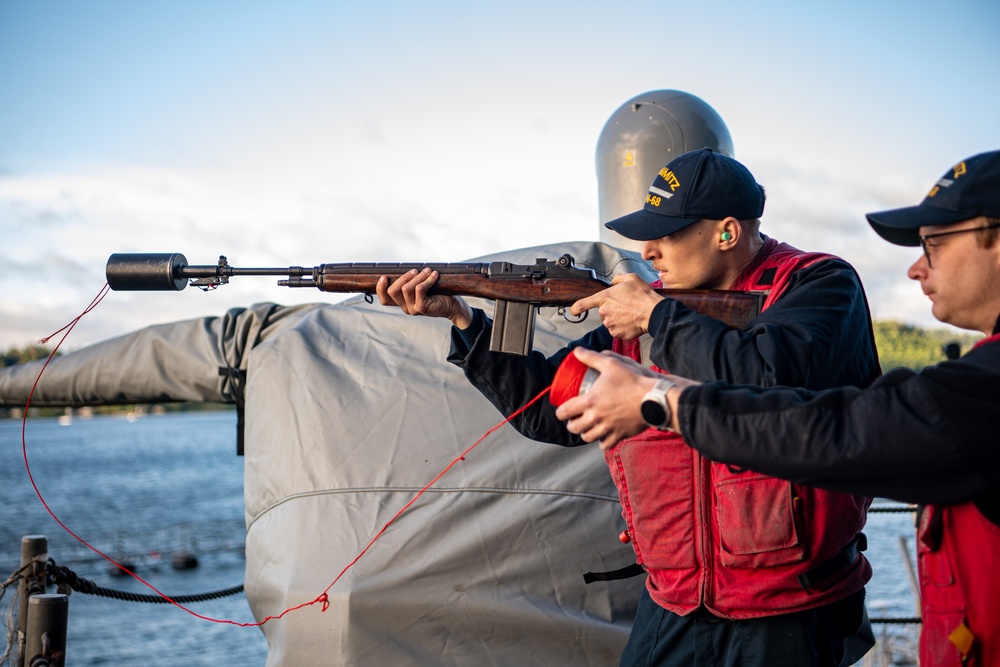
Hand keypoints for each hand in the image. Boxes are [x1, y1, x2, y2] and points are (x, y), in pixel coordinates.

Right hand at [376, 268, 473, 328]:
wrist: (453, 306)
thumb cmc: (438, 294)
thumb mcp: (421, 287)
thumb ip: (412, 281)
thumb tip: (407, 268)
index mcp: (402, 303)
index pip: (384, 299)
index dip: (380, 288)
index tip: (384, 276)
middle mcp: (405, 308)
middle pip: (392, 291)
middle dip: (402, 277)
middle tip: (415, 270)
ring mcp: (413, 309)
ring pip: (406, 288)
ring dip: (417, 276)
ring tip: (428, 271)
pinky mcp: (422, 307)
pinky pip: (419, 289)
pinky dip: (426, 280)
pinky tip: (434, 275)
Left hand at [555, 348, 698, 448]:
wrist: (653, 398)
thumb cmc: (632, 381)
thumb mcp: (611, 364)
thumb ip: (591, 358)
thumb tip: (576, 351)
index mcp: (590, 401)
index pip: (565, 412)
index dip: (560, 412)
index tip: (563, 410)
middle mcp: (595, 418)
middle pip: (574, 428)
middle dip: (572, 424)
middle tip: (575, 418)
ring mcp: (607, 429)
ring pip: (587, 437)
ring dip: (585, 432)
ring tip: (588, 426)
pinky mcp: (619, 435)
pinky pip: (605, 445)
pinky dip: (601, 442)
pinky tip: (603, 435)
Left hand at [569, 274, 662, 339]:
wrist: (653, 312)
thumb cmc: (643, 296)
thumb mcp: (631, 278)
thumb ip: (618, 279)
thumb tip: (613, 282)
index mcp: (604, 298)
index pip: (582, 304)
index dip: (576, 308)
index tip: (574, 311)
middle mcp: (604, 312)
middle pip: (603, 312)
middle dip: (612, 310)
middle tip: (625, 306)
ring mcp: (610, 324)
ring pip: (610, 322)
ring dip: (618, 318)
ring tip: (630, 313)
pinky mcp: (617, 334)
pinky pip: (617, 330)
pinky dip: (623, 327)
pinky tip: (631, 321)